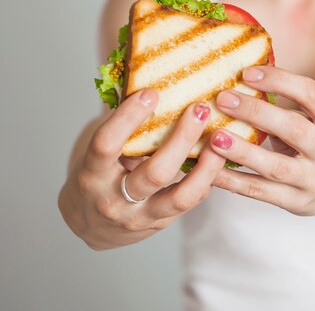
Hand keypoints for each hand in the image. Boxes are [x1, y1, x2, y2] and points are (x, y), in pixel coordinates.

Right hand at [58, 89, 224, 249]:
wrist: (93, 227)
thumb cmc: (98, 177)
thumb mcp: (98, 156)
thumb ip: (123, 130)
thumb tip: (155, 86)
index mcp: (93, 175)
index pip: (106, 144)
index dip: (128, 117)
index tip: (152, 92)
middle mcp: (115, 200)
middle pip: (155, 173)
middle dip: (181, 140)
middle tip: (200, 109)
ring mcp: (141, 217)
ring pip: (182, 196)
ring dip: (207, 166)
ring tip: (221, 138)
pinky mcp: (163, 224)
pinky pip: (191, 201)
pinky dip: (208, 178)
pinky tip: (219, 156)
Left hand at [209, 66, 314, 215]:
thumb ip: (288, 106)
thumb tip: (240, 80)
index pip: (313, 95)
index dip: (281, 81)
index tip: (247, 73)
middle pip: (295, 129)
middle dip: (256, 112)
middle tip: (223, 99)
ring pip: (276, 166)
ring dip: (242, 151)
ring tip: (214, 138)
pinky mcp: (297, 202)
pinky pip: (261, 191)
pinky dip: (234, 180)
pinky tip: (212, 171)